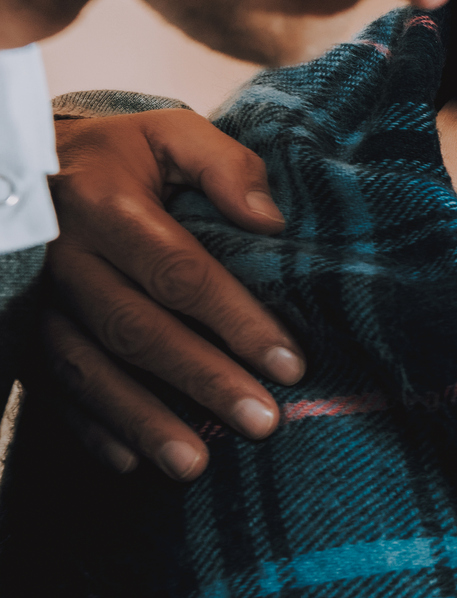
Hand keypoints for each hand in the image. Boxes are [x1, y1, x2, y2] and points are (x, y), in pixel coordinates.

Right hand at [45, 110, 300, 479]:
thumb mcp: (169, 133)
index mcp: (103, 204)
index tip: (289, 364)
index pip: (178, 271)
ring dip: (143, 420)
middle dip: (203, 380)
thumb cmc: (120, 154)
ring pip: (89, 370)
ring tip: (196, 464)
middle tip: (263, 423)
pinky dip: (89, 428)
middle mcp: (62, 258)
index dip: (236, 320)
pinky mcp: (22, 329)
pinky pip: (51, 386)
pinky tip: (130, 463)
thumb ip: (224, 165)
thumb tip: (271, 221)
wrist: (29, 164)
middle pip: (138, 329)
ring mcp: (36, 299)